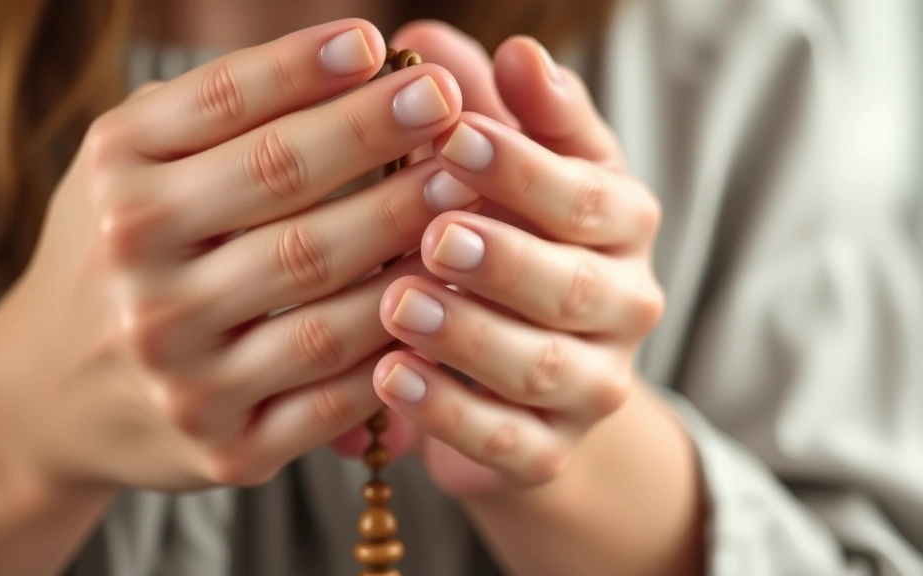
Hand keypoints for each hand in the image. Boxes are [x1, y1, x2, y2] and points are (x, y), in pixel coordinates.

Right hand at [0, 20, 471, 497]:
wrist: (51, 394)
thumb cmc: (121, 252)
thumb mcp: (135, 165)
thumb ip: (218, 112)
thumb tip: (353, 57)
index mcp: (117, 182)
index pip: (223, 105)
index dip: (304, 67)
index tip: (374, 43)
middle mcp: (138, 273)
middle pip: (283, 189)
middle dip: (376, 138)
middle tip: (448, 102)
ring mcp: (181, 368)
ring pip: (325, 298)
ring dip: (409, 242)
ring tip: (465, 195)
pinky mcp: (225, 445)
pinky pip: (335, 393)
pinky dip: (398, 349)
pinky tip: (441, 303)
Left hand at [370, 26, 663, 496]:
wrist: (526, 377)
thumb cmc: (510, 244)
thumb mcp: (512, 174)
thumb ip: (493, 115)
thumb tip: (451, 42)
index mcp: (621, 225)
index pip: (589, 196)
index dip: (524, 168)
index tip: (454, 136)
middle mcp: (624, 306)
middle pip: (577, 287)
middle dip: (505, 260)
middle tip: (433, 234)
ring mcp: (592, 387)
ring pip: (542, 368)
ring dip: (470, 336)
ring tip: (397, 305)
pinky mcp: (548, 451)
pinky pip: (506, 441)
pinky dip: (450, 414)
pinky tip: (389, 380)